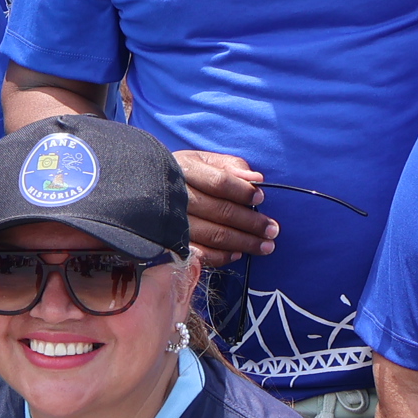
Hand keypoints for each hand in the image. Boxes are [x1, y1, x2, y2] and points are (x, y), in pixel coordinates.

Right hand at [174, 150, 274, 265]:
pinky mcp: (170, 244)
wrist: (144, 192)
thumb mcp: (203, 161)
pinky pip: (200, 254)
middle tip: (273, 230)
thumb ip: (230, 166)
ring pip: (213, 235)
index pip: (219, 182)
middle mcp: (176, 197)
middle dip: (251, 222)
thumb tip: (256, 178)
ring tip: (265, 246)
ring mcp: (171, 223)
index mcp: (184, 170)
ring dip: (243, 242)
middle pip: (221, 211)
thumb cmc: (184, 174)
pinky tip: (237, 254)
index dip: (243, 191)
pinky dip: (221, 256)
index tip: (261, 198)